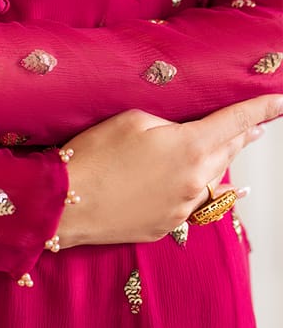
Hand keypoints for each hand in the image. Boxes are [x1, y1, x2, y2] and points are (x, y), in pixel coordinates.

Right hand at [57, 94, 282, 247]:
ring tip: (212, 147)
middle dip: (241, 135)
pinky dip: (186, 185)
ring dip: (214, 161)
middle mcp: (195, 182)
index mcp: (191, 148)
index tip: (279, 102)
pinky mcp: (166, 225)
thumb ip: (168, 122)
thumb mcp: (132, 119)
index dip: (261, 109)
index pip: (236, 122)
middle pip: (228, 152)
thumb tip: (182, 133)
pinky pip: (187, 200)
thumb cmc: (94, 155)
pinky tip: (169, 178)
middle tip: (254, 124)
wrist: (66, 204)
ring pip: (209, 178)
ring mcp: (182, 208)